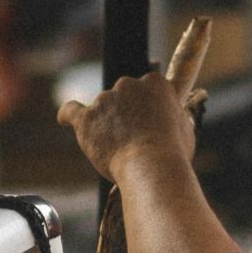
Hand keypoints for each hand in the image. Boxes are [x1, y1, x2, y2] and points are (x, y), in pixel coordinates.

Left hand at [57, 71, 197, 181]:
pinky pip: (71, 111)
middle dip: (127, 113)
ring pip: (102, 109)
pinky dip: (67, 114)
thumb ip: (174, 116)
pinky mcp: (86, 118)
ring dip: (107, 124)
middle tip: (135, 139)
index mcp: (155, 84)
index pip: (148, 88)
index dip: (147, 107)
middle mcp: (129, 84)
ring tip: (119, 151)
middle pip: (124, 95)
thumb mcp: (185, 129)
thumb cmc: (173, 153)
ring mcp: (106, 100)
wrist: (152, 168)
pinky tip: (65, 119)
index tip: (148, 120)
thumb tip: (173, 116)